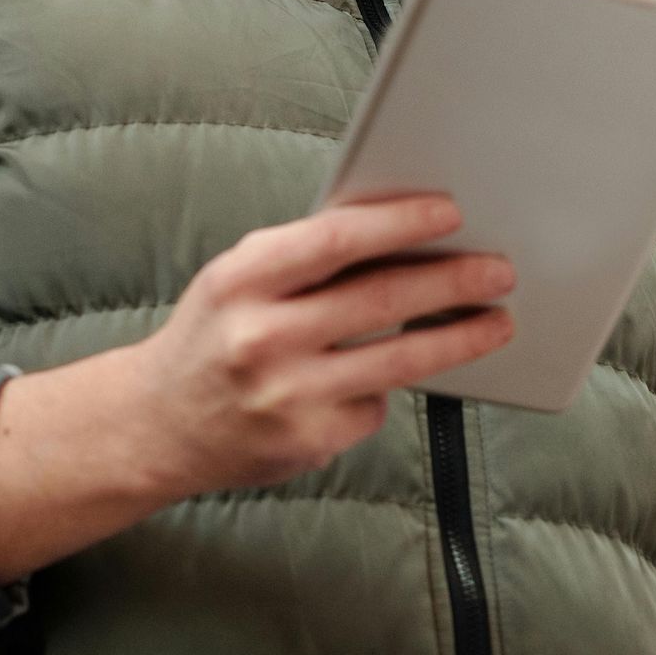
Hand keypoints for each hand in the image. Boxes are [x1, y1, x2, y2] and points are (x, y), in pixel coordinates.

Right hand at [0, 193, 512, 582]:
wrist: (156, 426)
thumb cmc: (215, 337)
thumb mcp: (239, 281)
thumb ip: (306, 258)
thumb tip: (405, 234)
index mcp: (242, 279)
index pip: (337, 239)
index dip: (402, 222)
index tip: (451, 212)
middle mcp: (261, 337)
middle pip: (382, 300)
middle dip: (454, 280)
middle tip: (499, 271)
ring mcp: (286, 395)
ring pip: (399, 362)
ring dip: (460, 339)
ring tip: (497, 322)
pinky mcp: (308, 441)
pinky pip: (373, 405)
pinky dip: (385, 388)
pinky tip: (384, 379)